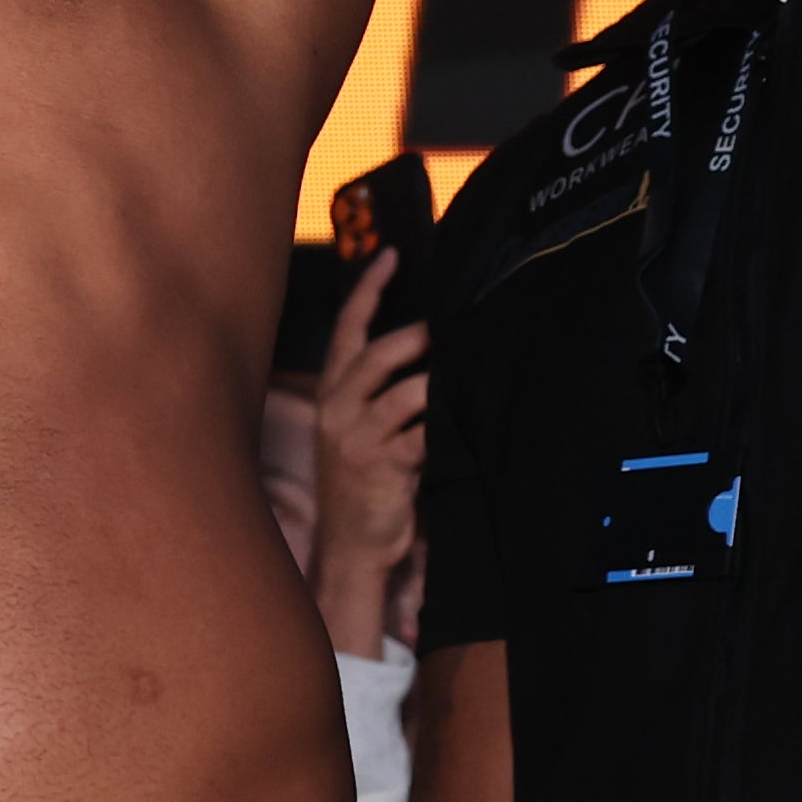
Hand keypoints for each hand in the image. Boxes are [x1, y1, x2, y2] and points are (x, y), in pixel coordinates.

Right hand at [309, 247, 427, 658]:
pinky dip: (449, 425)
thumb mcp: (357, 430)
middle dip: (416, 335)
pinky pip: (424, 435)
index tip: (393, 255)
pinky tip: (470, 419)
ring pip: (406, 393)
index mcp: (331, 393)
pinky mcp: (384, 466)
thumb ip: (380, 392)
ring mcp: (358, 438)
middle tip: (451, 324)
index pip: (347, 329)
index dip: (369, 290)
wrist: (352, 546)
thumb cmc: (363, 484)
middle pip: (376, 354)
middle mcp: (338, 408)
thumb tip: (429, 348)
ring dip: (441, 381)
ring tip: (468, 372)